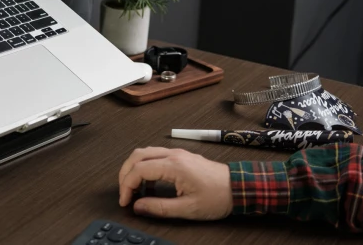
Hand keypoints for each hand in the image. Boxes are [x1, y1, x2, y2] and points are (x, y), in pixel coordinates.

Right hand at [118, 147, 232, 219]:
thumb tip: (138, 207)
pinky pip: (156, 156)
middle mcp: (173, 154)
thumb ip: (160, 208)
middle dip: (125, 173)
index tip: (125, 201)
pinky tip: (150, 186)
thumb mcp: (188, 209)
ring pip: (145, 153)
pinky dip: (146, 168)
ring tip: (134, 190)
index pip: (139, 169)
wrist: (239, 187)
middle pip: (137, 156)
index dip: (127, 185)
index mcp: (174, 166)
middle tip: (124, 193)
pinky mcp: (181, 156)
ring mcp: (177, 153)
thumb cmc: (217, 197)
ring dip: (134, 169)